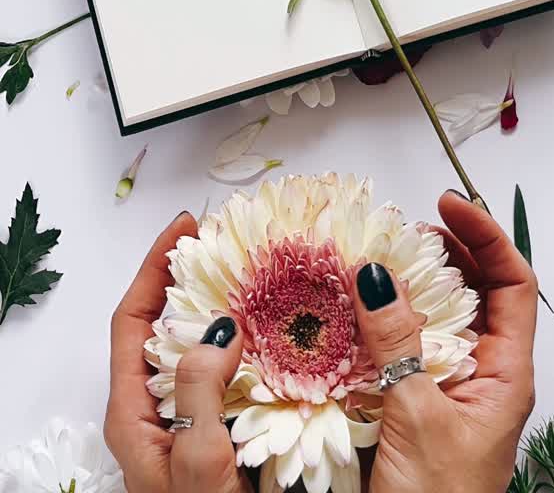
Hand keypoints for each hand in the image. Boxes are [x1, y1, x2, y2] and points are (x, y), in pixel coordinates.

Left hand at [104, 211, 251, 492]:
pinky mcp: (221, 437)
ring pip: (201, 350)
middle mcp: (158, 415)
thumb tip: (218, 327)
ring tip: (259, 275)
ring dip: (226, 308)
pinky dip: (252, 346)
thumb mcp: (198, 464)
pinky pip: (231, 377)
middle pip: (165, 326)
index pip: (134, 321)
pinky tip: (282, 335)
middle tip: (230, 241)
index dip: (157, 267)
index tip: (187, 227)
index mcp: (135, 415)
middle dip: (194, 277)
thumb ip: (201, 393)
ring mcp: (189, 426)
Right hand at [353, 191, 537, 492]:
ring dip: (409, 286)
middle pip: (477, 292)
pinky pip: (407, 348)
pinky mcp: (417, 407)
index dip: (485, 236)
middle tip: (401, 229)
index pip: (513, 283)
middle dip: (443, 252)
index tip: (447, 205)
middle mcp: (483, 375)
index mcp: (505, 374)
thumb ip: (396, 343)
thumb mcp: (416, 417)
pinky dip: (384, 322)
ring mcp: (451, 391)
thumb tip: (377, 273)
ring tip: (376, 259)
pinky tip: (355, 312)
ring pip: (439, 319)